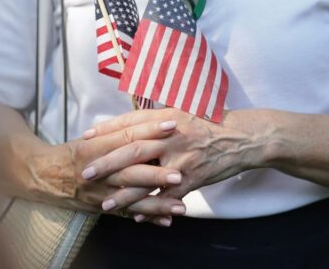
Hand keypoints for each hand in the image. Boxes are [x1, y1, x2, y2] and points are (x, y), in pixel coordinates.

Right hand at [28, 117, 185, 220]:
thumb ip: (119, 132)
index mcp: (96, 146)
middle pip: (130, 170)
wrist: (42, 174)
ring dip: (156, 203)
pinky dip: (147, 217)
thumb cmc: (72, 152)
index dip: (149, 130)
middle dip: (155, 174)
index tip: (172, 125)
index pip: (126, 136)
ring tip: (180, 206)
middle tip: (179, 175)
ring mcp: (99, 191)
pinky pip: (126, 213)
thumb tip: (152, 121)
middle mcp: (97, 170)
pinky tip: (166, 220)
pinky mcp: (101, 206)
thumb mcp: (92, 138)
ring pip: (130, 197)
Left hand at [82, 108, 265, 207]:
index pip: (132, 121)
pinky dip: (151, 207)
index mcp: (167, 116)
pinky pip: (167, 195)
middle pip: (133, 149)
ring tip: (104, 204)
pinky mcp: (193, 177)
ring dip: (124, 193)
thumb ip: (158, 119)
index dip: (107, 129)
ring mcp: (182, 158)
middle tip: (86, 172)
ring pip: (147, 177)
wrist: (243, 137)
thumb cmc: (211, 124)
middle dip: (107, 162)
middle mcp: (172, 136)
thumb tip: (132, 124)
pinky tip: (135, 216)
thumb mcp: (183, 113)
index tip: (86, 137)